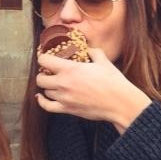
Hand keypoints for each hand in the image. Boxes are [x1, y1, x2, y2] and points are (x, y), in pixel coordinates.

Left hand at [35, 47, 150, 133]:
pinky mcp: (67, 110)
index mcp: (71, 69)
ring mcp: (64, 98)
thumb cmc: (113, 82)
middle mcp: (64, 83)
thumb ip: (93, 52)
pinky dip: (42, 101)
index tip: (46, 57)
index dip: (43, 57)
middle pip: (41, 78)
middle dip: (43, 73)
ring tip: (53, 83)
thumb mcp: (103, 61)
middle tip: (49, 72)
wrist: (119, 103)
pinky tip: (41, 97)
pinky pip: (47, 106)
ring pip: (45, 91)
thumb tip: (88, 49)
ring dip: (47, 86)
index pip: (44, 61)